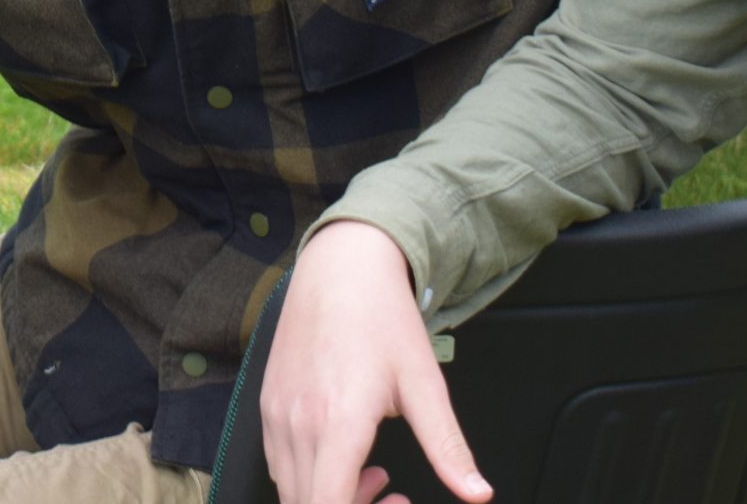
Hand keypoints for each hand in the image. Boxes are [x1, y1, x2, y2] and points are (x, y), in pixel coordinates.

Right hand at [262, 223, 489, 503]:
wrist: (341, 267)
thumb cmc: (383, 319)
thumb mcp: (424, 383)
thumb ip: (447, 447)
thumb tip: (479, 492)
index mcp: (339, 422)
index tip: (396, 501)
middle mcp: (298, 423)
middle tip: (391, 491)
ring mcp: (277, 415)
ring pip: (291, 491)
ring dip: (329, 496)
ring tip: (370, 470)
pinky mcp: (267, 406)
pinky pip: (278, 466)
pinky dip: (308, 477)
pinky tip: (341, 453)